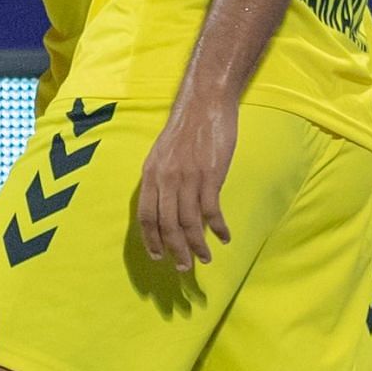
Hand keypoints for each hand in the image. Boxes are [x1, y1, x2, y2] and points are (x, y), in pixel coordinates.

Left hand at [138, 94, 236, 271]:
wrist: (205, 103)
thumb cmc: (185, 128)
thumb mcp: (162, 153)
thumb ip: (161, 179)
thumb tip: (164, 207)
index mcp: (151, 173)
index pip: (146, 216)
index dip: (151, 240)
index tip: (158, 257)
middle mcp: (166, 178)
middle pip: (167, 225)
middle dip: (176, 251)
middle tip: (184, 268)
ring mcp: (188, 177)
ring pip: (190, 222)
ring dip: (198, 245)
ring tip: (205, 259)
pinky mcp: (210, 175)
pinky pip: (212, 210)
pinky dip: (218, 227)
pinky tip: (225, 236)